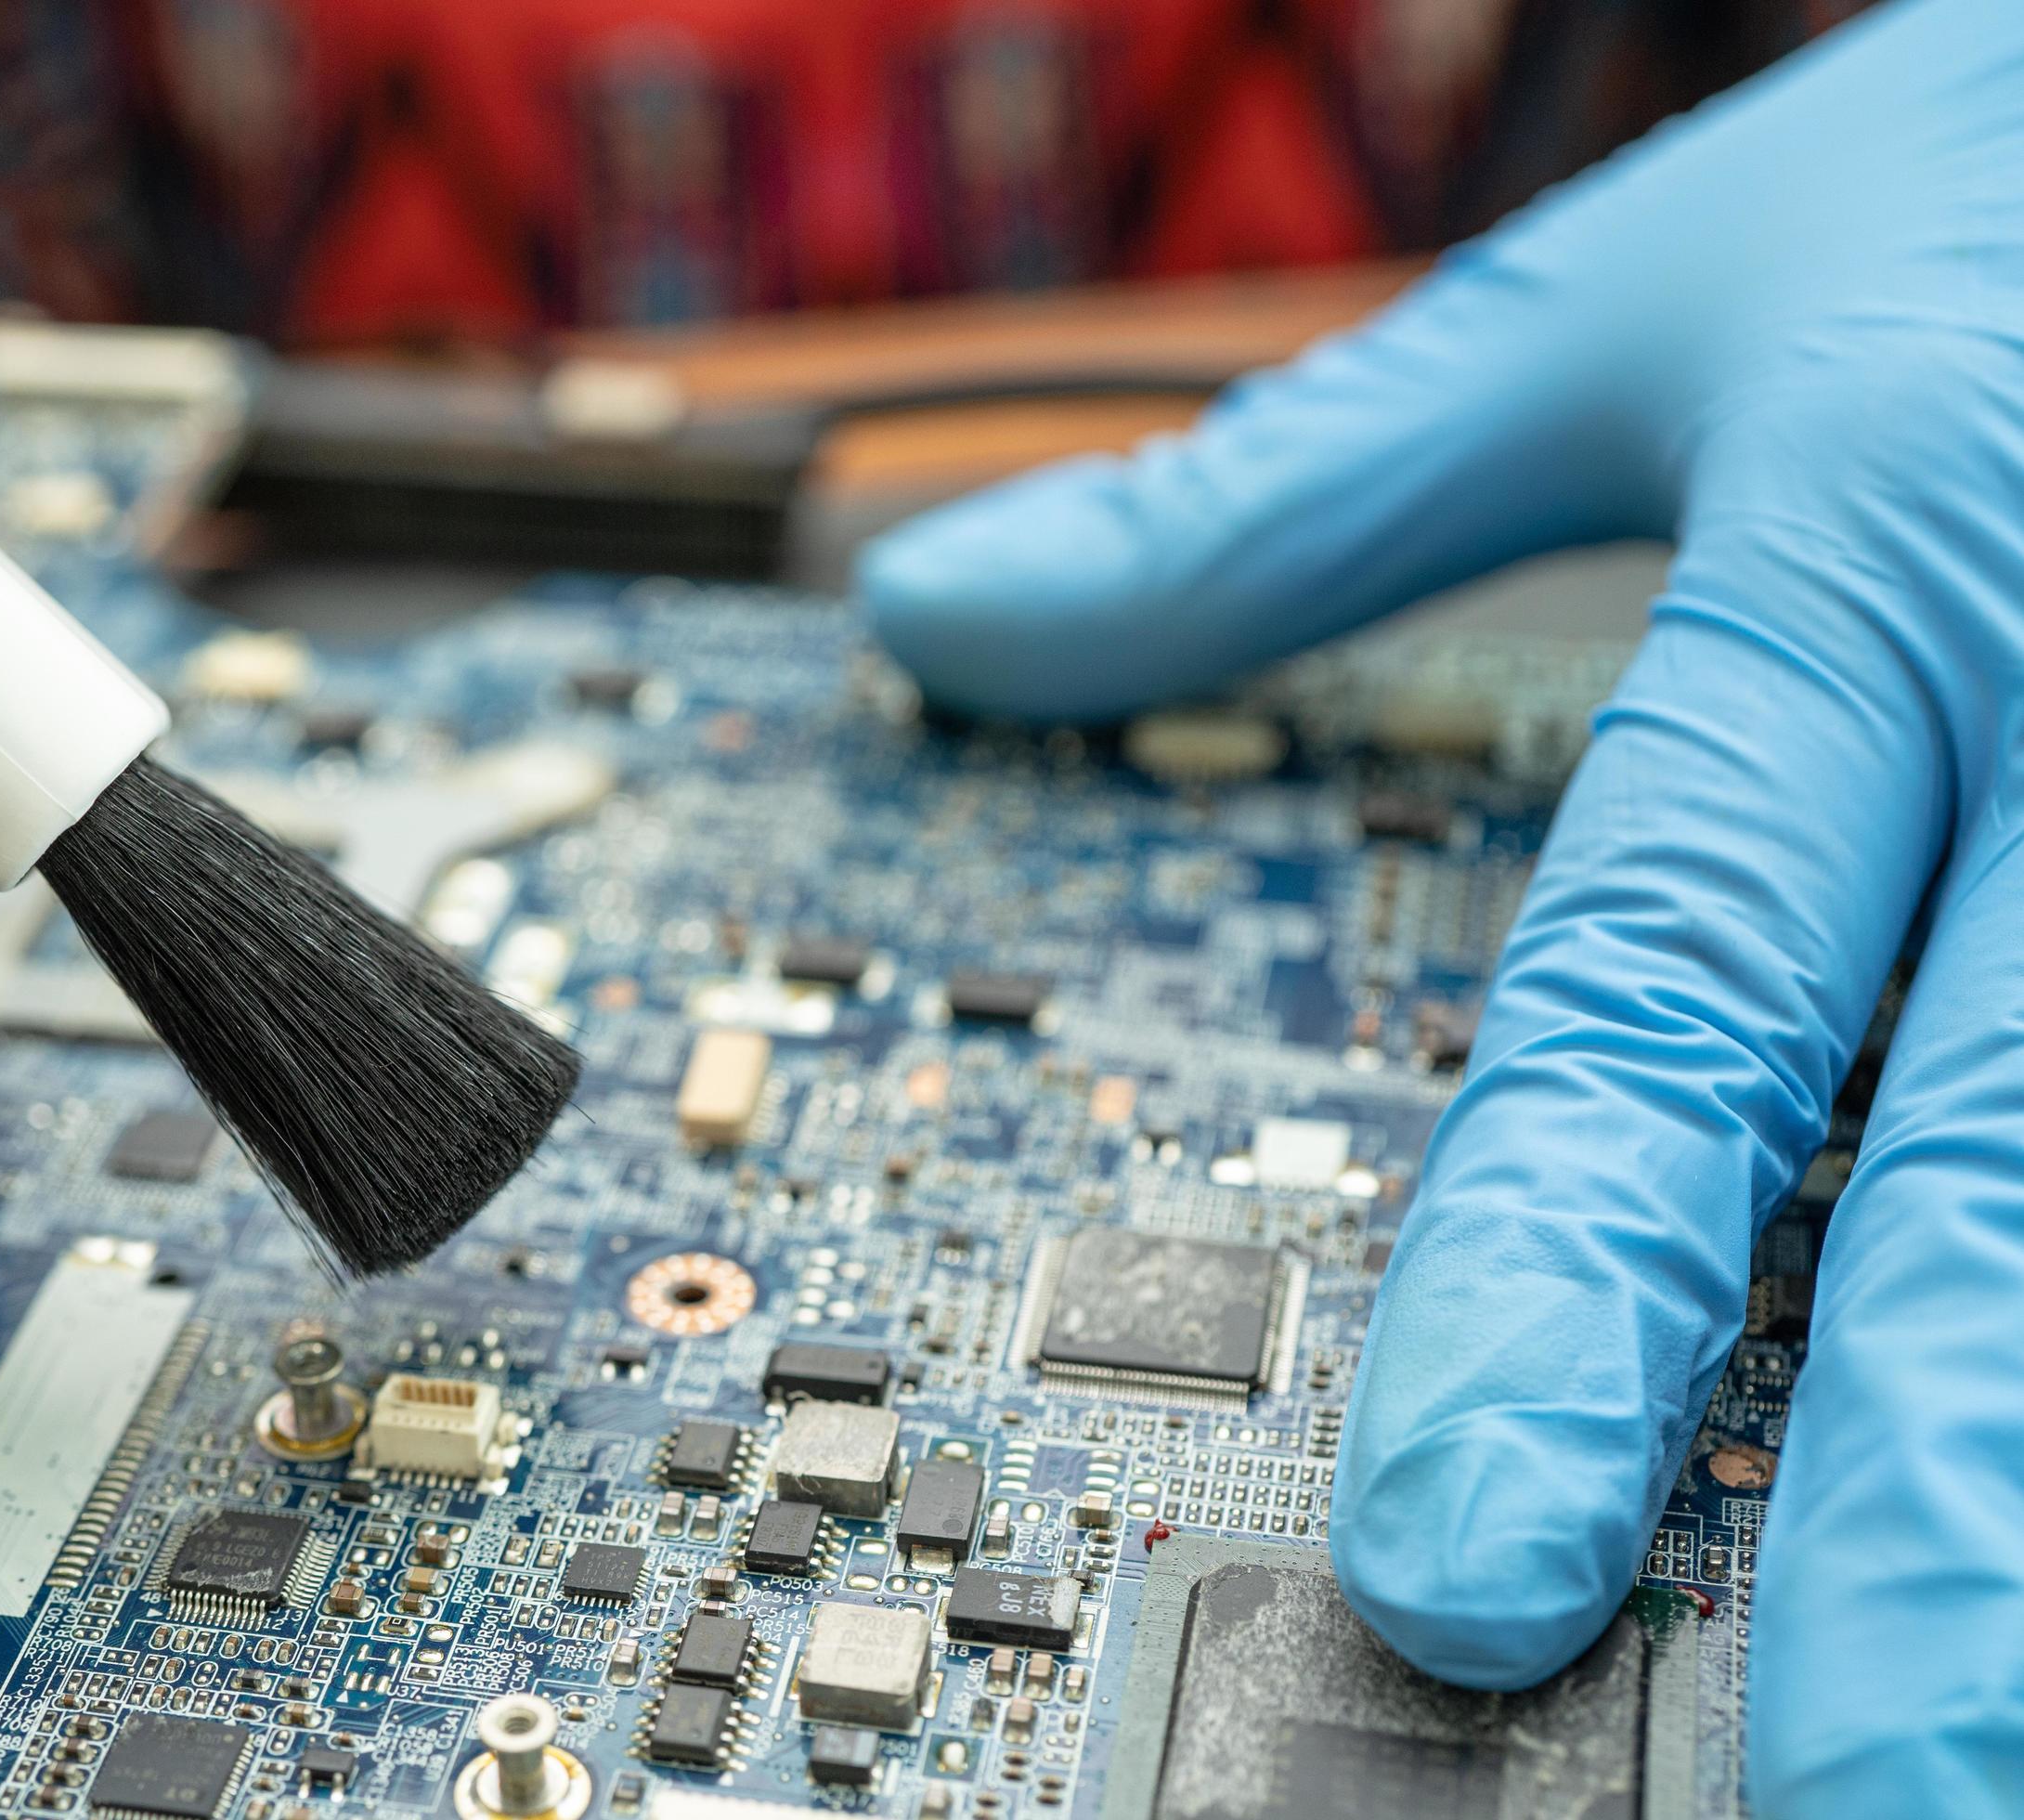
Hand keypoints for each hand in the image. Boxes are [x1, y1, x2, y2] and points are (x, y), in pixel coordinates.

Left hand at [859, 1, 2023, 1809]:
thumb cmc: (1966, 201)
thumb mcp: (1631, 302)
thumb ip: (1290, 493)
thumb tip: (940, 617)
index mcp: (1870, 565)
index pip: (1675, 977)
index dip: (1561, 1275)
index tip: (1455, 1563)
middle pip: (2007, 1155)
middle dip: (1947, 1507)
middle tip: (1857, 1795)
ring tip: (2003, 1759)